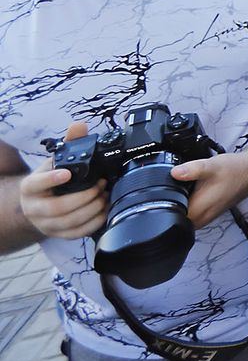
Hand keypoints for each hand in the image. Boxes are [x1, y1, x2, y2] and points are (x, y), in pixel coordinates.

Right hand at [19, 123, 107, 239]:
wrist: (41, 204)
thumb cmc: (51, 179)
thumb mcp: (55, 161)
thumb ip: (68, 143)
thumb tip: (78, 126)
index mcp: (30, 188)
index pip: (36, 184)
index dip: (51, 180)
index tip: (67, 174)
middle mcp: (34, 208)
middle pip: (56, 208)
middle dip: (83, 197)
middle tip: (100, 185)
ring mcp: (45, 224)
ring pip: (68, 222)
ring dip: (91, 209)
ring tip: (104, 196)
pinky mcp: (58, 235)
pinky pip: (76, 233)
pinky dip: (93, 222)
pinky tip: (104, 210)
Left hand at [171, 150, 247, 229]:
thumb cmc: (236, 171)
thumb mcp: (211, 165)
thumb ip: (191, 169)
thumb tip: (174, 173)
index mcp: (197, 212)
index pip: (166, 216)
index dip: (160, 202)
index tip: (163, 189)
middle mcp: (200, 219)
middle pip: (171, 216)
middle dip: (169, 200)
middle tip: (180, 183)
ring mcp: (204, 218)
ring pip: (180, 214)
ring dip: (180, 200)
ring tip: (190, 185)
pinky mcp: (207, 213)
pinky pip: (189, 211)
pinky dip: (188, 200)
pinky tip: (194, 188)